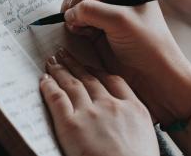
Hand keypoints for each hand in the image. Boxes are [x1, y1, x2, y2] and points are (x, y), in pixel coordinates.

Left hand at [40, 48, 158, 155]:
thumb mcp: (146, 136)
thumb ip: (133, 121)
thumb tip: (124, 121)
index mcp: (133, 108)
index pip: (114, 81)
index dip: (97, 71)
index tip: (89, 66)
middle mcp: (111, 105)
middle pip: (89, 78)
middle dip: (75, 64)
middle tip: (64, 54)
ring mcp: (90, 113)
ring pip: (72, 84)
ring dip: (60, 70)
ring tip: (52, 62)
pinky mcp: (71, 125)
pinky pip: (56, 98)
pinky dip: (48, 86)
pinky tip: (44, 79)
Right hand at [61, 0, 190, 124]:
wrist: (152, 75)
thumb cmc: (148, 44)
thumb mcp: (120, 21)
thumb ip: (90, 9)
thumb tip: (68, 12)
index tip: (95, 1)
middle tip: (82, 15)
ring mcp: (103, 6)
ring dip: (73, 11)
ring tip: (83, 27)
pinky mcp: (94, 22)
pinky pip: (73, 13)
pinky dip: (73, 22)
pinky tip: (84, 33)